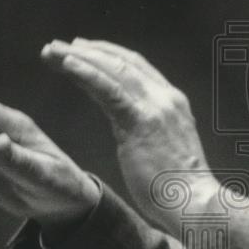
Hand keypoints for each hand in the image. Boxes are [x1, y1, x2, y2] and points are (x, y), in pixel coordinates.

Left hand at [41, 38, 218, 231]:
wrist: (196, 203)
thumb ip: (150, 131)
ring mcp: (155, 107)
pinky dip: (86, 73)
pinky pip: (109, 90)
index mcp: (172, 102)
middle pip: (123, 62)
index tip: (83, 51)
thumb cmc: (179, 188)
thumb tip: (133, 130)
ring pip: (113, 70)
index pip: (137, 67)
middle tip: (59, 46)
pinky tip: (66, 64)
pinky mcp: (140, 122)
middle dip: (89, 50)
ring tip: (51, 52)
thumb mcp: (165, 148)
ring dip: (79, 57)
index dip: (108, 55)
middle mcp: (165, 97)